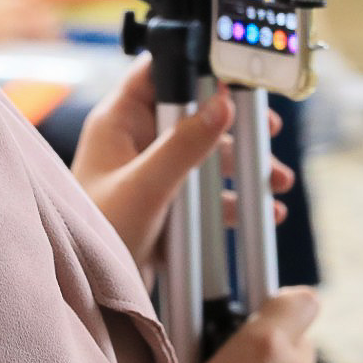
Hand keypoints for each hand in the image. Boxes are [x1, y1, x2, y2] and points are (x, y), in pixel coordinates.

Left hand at [72, 59, 291, 274]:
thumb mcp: (146, 187)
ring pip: (203, 155)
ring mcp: (148, 173)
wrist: (85, 296)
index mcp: (118, 122)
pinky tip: (261, 211)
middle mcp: (133, 141)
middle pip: (192, 113)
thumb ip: (184, 145)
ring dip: (241, 166)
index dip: (195, 66)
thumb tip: (223, 103)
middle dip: (233, 126)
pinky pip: (203, 192)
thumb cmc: (95, 236)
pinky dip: (232, 199)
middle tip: (268, 130)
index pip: (158, 72)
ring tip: (277, 181)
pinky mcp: (161, 204)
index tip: (236, 71)